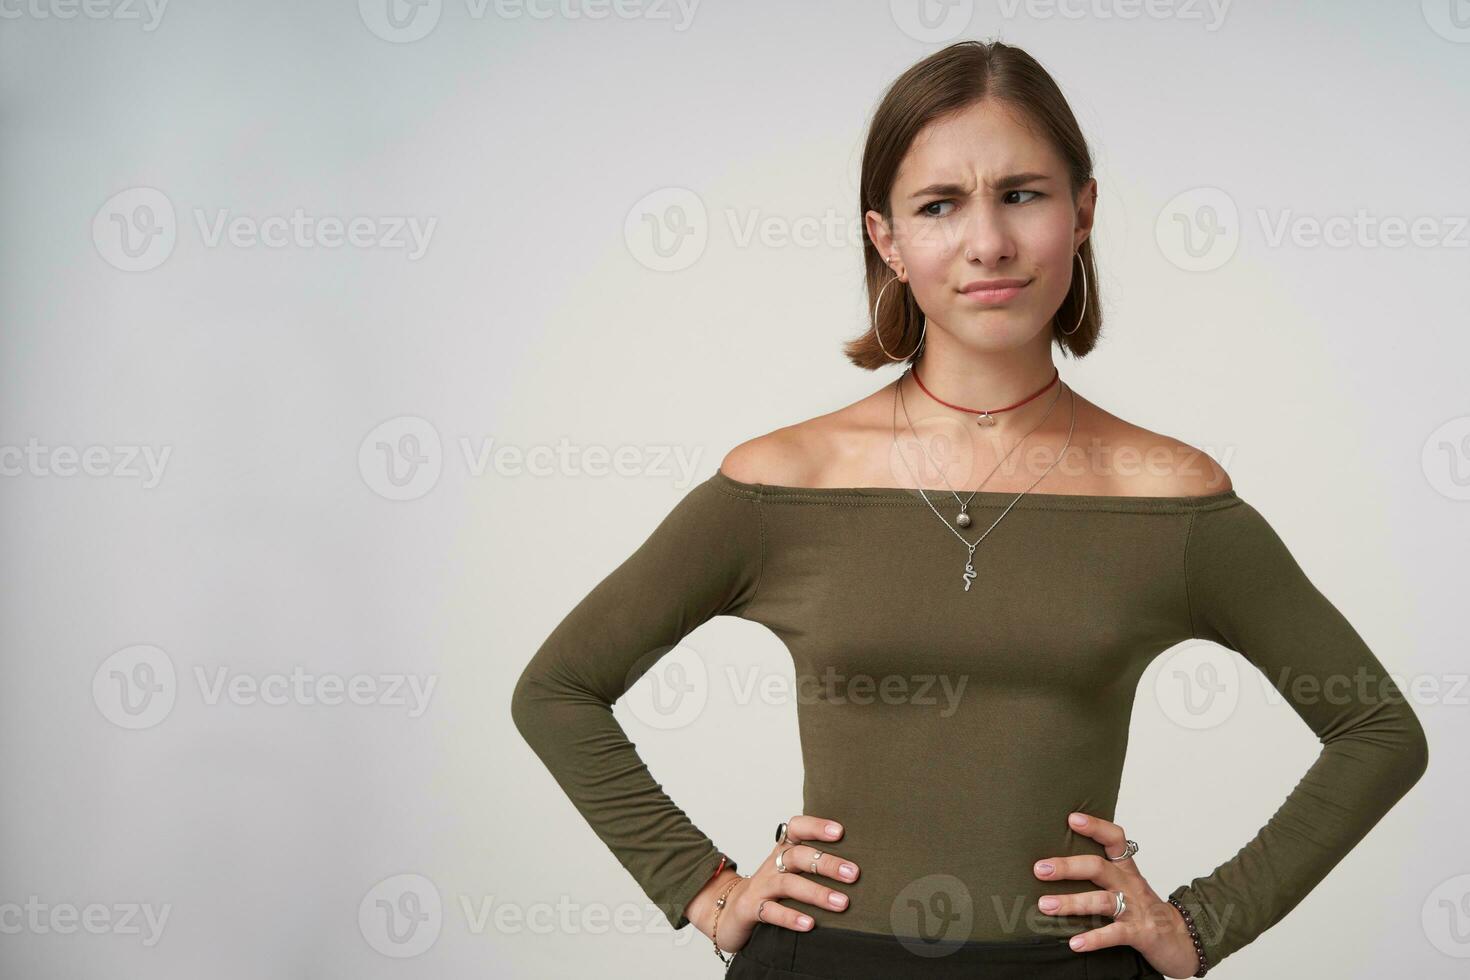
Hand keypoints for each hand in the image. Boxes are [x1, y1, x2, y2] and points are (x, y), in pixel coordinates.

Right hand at [691, 814, 860, 953]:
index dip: (816, 827)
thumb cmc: (773, 891)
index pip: (796, 829)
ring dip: (816, 893)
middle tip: (853, 874)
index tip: (840, 831)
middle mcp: (772, 865)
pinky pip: (770, 911)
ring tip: (841, 903)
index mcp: (783, 852)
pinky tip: (809, 924)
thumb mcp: (792, 873)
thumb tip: (860, 869)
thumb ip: (818, 867)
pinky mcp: (751, 909)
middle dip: (827, 864)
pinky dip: (790, 917)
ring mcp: (760, 887)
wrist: (731, 912)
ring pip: (787, 884)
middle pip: (798, 856)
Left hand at [1033, 811, 1202, 978]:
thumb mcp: (1126, 885)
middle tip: (1040, 869)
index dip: (1096, 827)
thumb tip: (1056, 864)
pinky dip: (1094, 938)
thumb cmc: (1145, 910)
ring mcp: (1135, 909)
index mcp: (1126, 869)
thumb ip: (1100, 873)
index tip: (1072, 819)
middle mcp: (1130, 884)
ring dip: (1071, 902)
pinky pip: (1114, 934)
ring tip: (1045, 905)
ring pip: (1101, 901)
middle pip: (1098, 867)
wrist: (1182, 940)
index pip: (1115, 839)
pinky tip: (1075, 943)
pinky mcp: (1140, 933)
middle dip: (1068, 867)